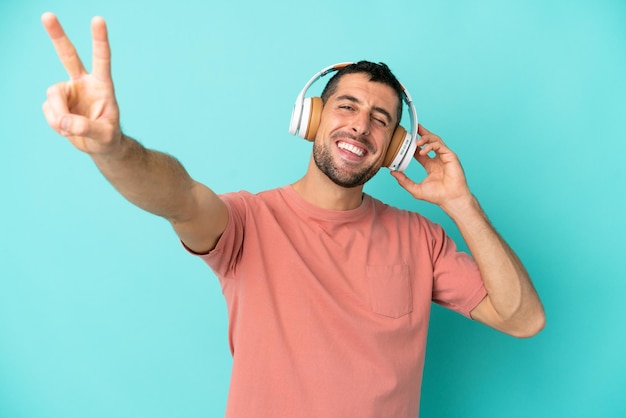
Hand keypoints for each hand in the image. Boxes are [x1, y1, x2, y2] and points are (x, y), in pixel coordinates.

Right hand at [41, 12, 120, 154]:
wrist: (99, 146)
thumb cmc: (108, 138)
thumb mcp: (105, 136)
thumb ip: (87, 128)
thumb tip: (65, 122)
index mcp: (102, 85)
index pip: (101, 59)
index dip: (99, 40)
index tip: (98, 20)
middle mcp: (83, 83)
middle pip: (68, 55)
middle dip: (57, 36)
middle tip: (47, 15)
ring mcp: (68, 91)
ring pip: (53, 95)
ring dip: (58, 115)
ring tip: (69, 129)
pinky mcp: (57, 102)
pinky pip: (48, 110)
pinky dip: (55, 122)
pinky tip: (66, 129)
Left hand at [390, 124, 472, 211]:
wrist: (450, 199)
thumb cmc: (437, 196)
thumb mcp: (415, 189)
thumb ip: (404, 181)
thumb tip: (393, 172)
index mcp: (431, 165)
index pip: (421, 151)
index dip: (414, 145)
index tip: (406, 140)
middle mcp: (438, 159)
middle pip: (430, 141)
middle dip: (423, 133)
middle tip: (414, 128)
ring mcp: (445, 157)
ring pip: (436, 140)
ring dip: (426, 138)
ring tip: (417, 142)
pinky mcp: (451, 156)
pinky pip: (440, 146)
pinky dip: (431, 146)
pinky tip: (423, 150)